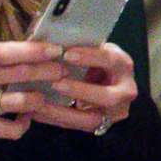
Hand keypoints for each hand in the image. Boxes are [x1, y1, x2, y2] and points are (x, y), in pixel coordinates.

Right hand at [0, 39, 82, 140]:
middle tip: (62, 70)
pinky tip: (25, 117)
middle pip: (25, 74)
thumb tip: (27, 50)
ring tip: (46, 94)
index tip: (56, 50)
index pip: (12, 52)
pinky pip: (13, 129)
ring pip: (25, 101)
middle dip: (50, 71)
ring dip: (41, 97)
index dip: (38, 50)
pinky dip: (24, 123)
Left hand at [21, 40, 137, 136]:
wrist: (105, 81)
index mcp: (122, 65)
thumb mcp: (90, 49)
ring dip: (63, 112)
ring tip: (39, 104)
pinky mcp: (100, 125)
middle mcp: (125, 90)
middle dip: (81, 91)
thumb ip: (75, 44)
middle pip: (108, 96)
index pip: (110, 60)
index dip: (89, 57)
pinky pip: (76, 126)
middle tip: (56, 84)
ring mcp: (115, 112)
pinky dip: (54, 119)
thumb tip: (44, 35)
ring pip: (91, 119)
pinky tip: (35, 113)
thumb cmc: (91, 59)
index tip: (66, 54)